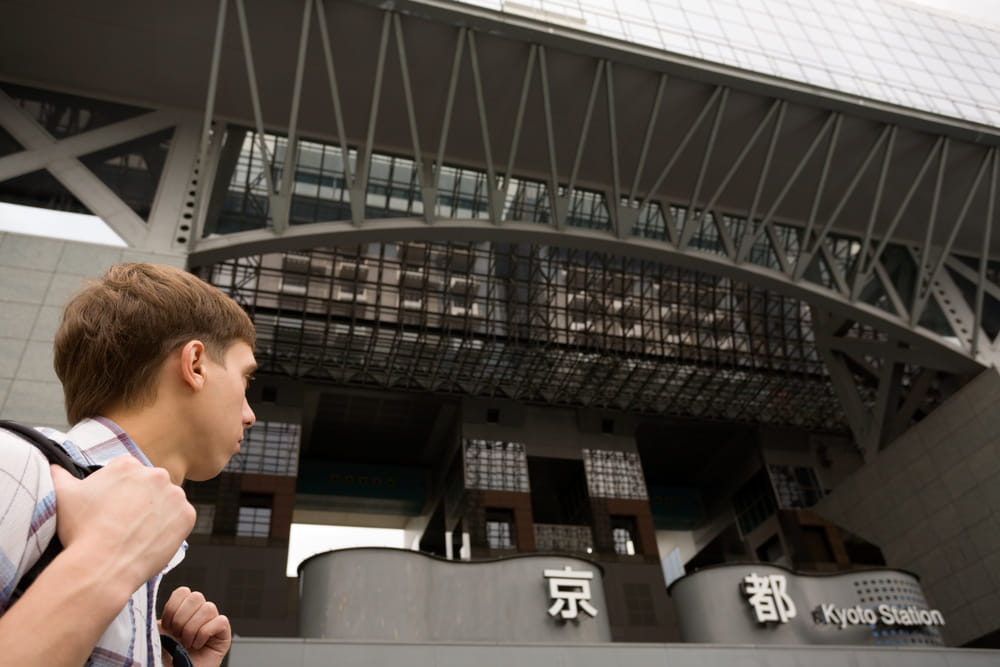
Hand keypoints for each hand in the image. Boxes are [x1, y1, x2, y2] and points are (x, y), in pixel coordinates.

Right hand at [50, 456, 194, 590]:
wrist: (103, 564)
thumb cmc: (82, 531)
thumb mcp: (62, 495)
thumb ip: (59, 474)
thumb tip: (54, 467)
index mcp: (128, 465)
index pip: (127, 474)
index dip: (119, 493)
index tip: (112, 508)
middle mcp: (156, 474)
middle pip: (150, 487)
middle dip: (140, 501)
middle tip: (124, 523)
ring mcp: (175, 495)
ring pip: (167, 503)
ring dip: (157, 514)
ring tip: (136, 534)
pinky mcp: (187, 516)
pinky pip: (181, 520)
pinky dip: (171, 529)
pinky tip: (151, 539)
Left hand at [159, 586, 231, 666]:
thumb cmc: (165, 660)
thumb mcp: (156, 636)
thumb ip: (157, 619)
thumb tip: (150, 603)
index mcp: (183, 612)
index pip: (183, 592)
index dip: (173, 607)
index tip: (166, 626)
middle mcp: (199, 615)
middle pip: (196, 596)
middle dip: (182, 618)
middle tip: (176, 635)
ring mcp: (213, 623)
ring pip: (209, 608)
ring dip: (192, 628)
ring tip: (186, 643)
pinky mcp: (224, 635)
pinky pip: (220, 621)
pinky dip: (205, 634)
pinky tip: (197, 645)